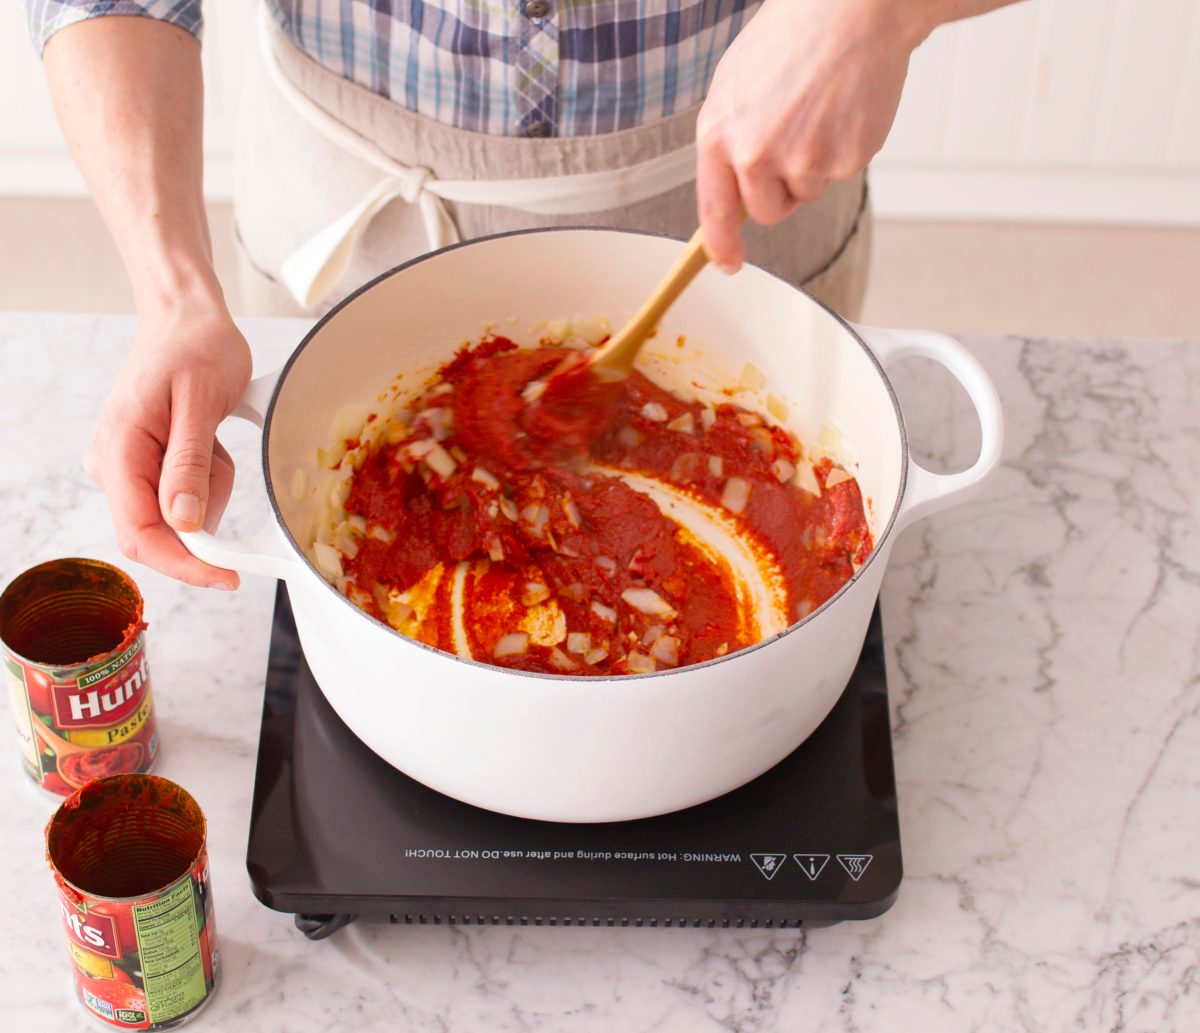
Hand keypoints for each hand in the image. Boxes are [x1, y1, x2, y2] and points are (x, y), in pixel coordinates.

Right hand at [85, 299, 251, 588]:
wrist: (187, 317)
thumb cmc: (196, 348)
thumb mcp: (201, 402)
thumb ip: (189, 464)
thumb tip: (184, 522)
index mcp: (119, 450)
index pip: (142, 534)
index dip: (185, 564)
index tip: (227, 577)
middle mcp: (112, 464)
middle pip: (156, 533)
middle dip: (203, 519)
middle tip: (226, 468)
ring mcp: (126, 465)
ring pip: (177, 514)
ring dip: (210, 488)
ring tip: (214, 436)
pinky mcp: (145, 463)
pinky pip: (183, 493)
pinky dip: (208, 476)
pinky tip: (209, 438)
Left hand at [696, 0, 927, 270]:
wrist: (851, 8)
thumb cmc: (793, 38)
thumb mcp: (736, 85)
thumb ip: (728, 141)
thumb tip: (732, 191)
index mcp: (720, 134)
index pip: (715, 210)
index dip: (721, 244)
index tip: (728, 262)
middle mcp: (756, 154)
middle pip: (767, 211)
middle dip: (780, 190)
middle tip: (794, 139)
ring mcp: (803, 160)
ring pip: (807, 193)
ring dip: (813, 165)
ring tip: (819, 110)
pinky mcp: (846, 160)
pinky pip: (840, 174)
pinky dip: (844, 148)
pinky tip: (844, 107)